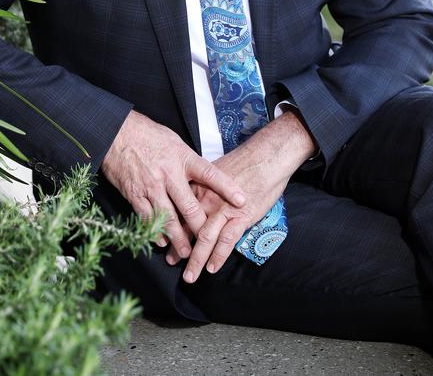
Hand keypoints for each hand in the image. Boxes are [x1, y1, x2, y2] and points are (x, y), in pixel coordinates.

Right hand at [101, 110, 245, 258]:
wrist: (118, 133)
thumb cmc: (148, 135)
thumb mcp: (175, 143)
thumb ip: (188, 162)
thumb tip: (202, 179)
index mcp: (182, 158)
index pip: (210, 174)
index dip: (226, 187)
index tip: (241, 200)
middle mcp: (169, 174)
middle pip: (189, 206)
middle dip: (201, 228)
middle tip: (209, 242)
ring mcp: (151, 186)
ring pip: (168, 218)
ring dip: (178, 238)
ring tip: (186, 252)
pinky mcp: (134, 194)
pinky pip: (147, 218)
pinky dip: (155, 232)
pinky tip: (162, 241)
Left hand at [174, 109, 316, 282]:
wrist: (266, 156)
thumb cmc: (245, 161)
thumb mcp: (217, 171)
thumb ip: (205, 185)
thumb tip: (198, 195)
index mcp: (199, 186)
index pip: (181, 210)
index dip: (172, 227)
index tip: (166, 239)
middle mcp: (207, 199)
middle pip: (188, 228)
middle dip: (179, 248)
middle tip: (171, 261)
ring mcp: (223, 209)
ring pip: (204, 238)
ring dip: (195, 260)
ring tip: (189, 276)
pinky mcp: (241, 216)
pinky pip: (226, 241)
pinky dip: (218, 257)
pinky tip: (212, 268)